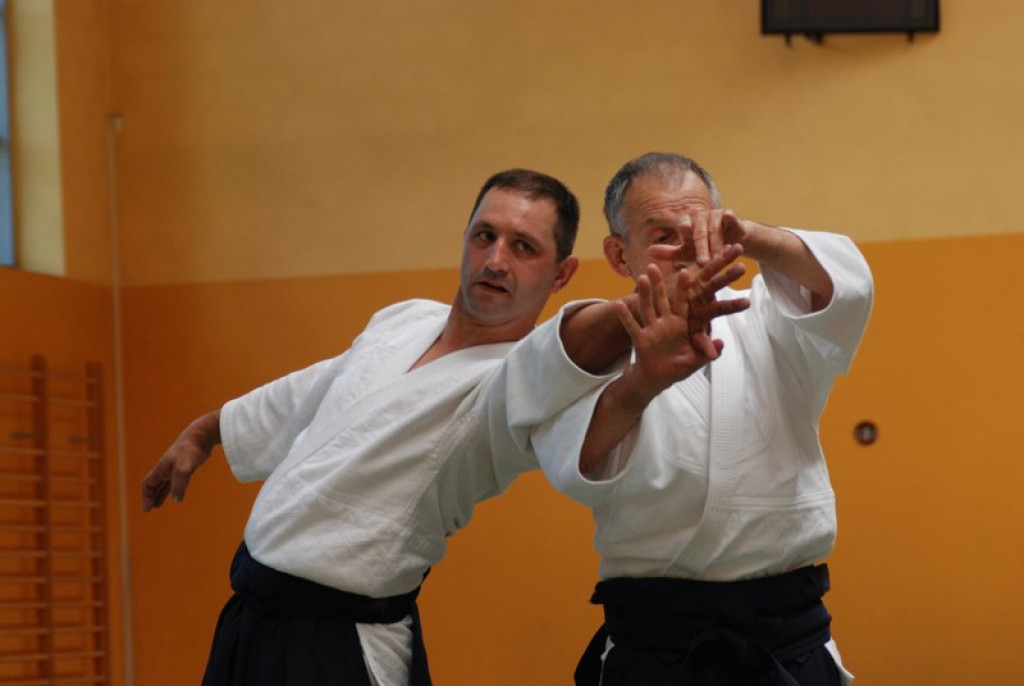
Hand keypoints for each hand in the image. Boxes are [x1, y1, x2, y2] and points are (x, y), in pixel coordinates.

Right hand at [141, 411, 219, 511]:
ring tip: (157, 505)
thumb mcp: (184, 468)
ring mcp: (175, 466)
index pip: (148, 484)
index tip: (147, 509)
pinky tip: (176, 494)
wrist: (202, 435)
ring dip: (159, 494)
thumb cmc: (191, 450)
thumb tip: (177, 500)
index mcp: (161, 468)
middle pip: (153, 485)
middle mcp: (166, 467)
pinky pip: (174, 480)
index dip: (146, 496)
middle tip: (150, 509)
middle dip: (150, 497)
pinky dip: (172, 488)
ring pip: (163, 483)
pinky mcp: (185, 466)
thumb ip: (179, 484)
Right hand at [615, 259, 744, 398]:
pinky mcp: (641, 339)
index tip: (686, 272)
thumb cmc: (679, 367)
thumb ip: (707, 351)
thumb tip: (721, 344)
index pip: (682, 303)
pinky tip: (619, 305)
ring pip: (647, 308)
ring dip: (644, 294)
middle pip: (662, 300)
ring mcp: (652, 329)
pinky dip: (626, 317)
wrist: (659, 379)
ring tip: (641, 279)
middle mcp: (665, 322)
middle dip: (658, 284)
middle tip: (655, 266)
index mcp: (680, 324)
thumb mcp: (696, 360)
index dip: (683, 289)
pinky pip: (633, 326)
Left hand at [674, 208, 757, 265]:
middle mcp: (699, 217)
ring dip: (717, 244)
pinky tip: (728, 216)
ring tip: (719, 258)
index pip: (684, 230)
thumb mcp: (686, 253)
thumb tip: (648, 251)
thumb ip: (669, 253)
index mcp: (687, 223)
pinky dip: (729, 216)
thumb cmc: (702, 249)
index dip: (685, 237)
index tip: (684, 242)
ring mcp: (714, 215)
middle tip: (703, 263)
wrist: (727, 244)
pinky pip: (729, 216)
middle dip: (702, 249)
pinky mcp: (729, 215)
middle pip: (699, 233)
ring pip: (715, 229)